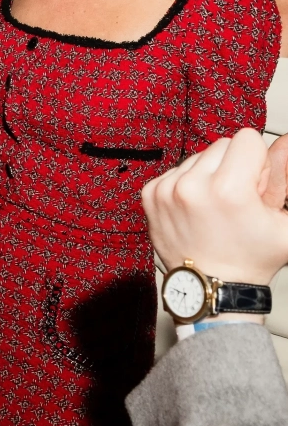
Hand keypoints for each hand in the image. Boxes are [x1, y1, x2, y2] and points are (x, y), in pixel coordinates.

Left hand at [142, 129, 287, 286]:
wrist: (211, 287)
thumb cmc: (251, 260)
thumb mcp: (286, 225)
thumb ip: (287, 179)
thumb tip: (285, 144)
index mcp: (228, 190)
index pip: (247, 138)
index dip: (258, 163)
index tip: (254, 190)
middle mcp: (192, 186)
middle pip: (222, 145)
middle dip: (234, 167)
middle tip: (235, 201)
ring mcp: (167, 190)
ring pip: (198, 157)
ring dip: (209, 175)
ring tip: (214, 208)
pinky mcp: (150, 195)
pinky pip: (177, 170)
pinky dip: (188, 185)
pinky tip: (196, 211)